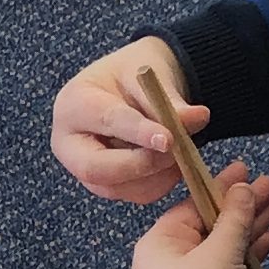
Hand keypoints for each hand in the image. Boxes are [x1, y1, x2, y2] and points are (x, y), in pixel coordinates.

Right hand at [52, 39, 204, 204]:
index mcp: (73, 104)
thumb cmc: (138, 74)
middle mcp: (70, 144)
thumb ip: (170, 100)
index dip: (138, 133)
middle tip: (176, 151)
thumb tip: (198, 118)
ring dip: (157, 174)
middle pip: (96, 169)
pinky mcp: (107, 187)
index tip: (169, 139)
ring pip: (120, 188)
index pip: (106, 122)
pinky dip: (161, 181)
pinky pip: (136, 194)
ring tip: (182, 148)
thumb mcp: (153, 75)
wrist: (140, 86)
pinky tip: (173, 160)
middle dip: (141, 164)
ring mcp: (86, 170)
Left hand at [131, 162, 268, 268]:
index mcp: (156, 245)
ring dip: (248, 228)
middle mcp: (165, 263)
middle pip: (208, 225)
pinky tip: (268, 237)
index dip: (220, 187)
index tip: (245, 170)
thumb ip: (234, 216)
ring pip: (221, 247)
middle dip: (241, 207)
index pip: (190, 207)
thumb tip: (242, 188)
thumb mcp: (221, 249)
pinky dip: (245, 254)